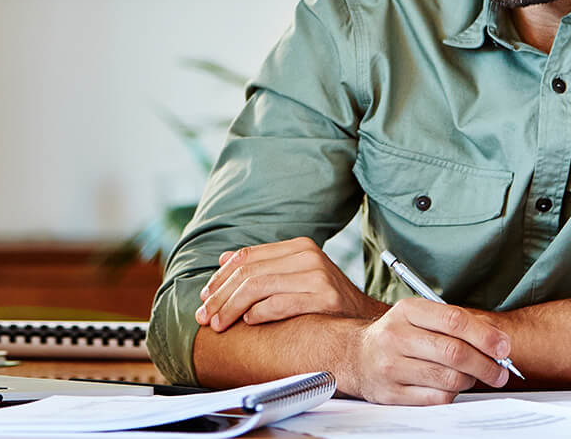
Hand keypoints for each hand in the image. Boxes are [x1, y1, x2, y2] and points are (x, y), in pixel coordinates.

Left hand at [195, 237, 387, 330]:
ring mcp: (318, 276)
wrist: (366, 318)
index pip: (247, 257)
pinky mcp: (325, 298)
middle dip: (220, 296)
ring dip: (232, 308)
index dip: (220, 277)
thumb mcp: (295, 275)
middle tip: (205, 316)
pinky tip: (248, 321)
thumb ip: (263, 266)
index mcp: (298, 246)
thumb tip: (224, 259)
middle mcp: (308, 256)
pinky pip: (280, 303)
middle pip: (249, 273)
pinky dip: (259, 313)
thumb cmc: (326, 301)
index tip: (205, 296)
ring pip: (259, 287)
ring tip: (219, 324)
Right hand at [345, 298, 510, 404]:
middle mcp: (396, 336)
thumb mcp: (419, 317)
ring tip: (474, 377)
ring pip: (448, 378)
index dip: (485, 335)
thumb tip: (498, 341)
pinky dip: (452, 394)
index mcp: (407, 311)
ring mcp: (391, 366)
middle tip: (501, 372)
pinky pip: (436, 398)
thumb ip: (455, 324)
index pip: (454, 320)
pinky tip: (451, 386)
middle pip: (454, 352)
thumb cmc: (398, 335)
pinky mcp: (391, 393)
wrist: (355, 356)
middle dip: (486, 364)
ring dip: (471, 381)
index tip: (504, 347)